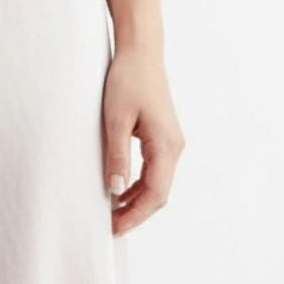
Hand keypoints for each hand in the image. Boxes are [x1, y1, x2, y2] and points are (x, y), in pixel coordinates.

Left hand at [103, 45, 184, 235]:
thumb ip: (116, 156)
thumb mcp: (115, 121)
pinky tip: (118, 193)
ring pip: (156, 185)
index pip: (154, 194)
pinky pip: (153, 172)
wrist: (141, 53)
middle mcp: (174, 147)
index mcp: (166, 146)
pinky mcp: (161, 139)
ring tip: (110, 215)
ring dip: (136, 203)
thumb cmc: (127, 81)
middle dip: (135, 214)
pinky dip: (137, 187)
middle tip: (109, 228)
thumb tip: (114, 190)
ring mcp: (170, 143)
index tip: (113, 229)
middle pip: (158, 195)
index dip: (134, 216)